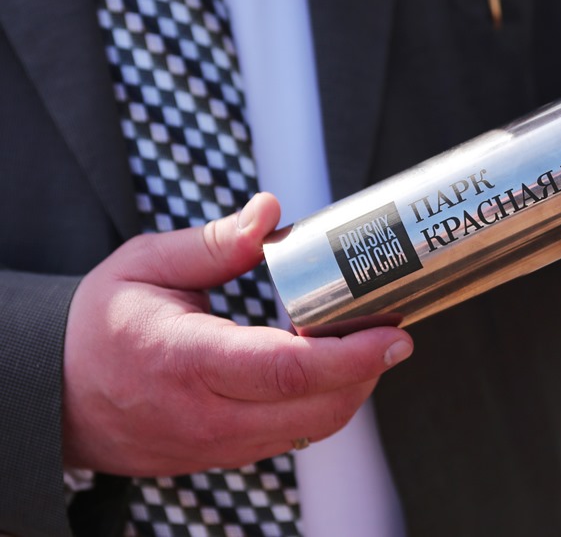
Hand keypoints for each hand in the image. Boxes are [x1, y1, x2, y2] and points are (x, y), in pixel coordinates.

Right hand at [62, 192, 412, 475]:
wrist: (58, 395)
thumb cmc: (101, 324)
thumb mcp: (147, 264)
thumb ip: (217, 242)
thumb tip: (272, 212)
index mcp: (187, 361)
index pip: (289, 370)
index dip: (353, 354)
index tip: (395, 333)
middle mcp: (207, 416)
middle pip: (318, 407)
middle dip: (368, 370)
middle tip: (389, 327)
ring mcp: (217, 445)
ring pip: (312, 428)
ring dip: (351, 387)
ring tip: (362, 341)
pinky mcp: (225, 457)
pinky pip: (292, 436)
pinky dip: (323, 403)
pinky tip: (329, 366)